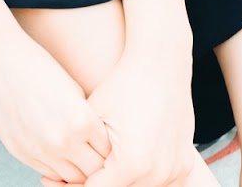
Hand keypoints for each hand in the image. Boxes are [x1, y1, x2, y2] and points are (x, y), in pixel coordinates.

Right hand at [0, 32, 109, 184]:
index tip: (105, 140)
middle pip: (93, 171)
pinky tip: (54, 149)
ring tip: (74, 150)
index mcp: (82, 121)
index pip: (109, 153)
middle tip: (92, 149)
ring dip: (75, 168)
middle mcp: (62, 140)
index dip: (109, 148)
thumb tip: (97, 147)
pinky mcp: (19, 151)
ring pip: (71, 178)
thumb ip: (87, 123)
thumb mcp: (73, 91)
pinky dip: (55, 166)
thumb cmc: (36, 66)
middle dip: (95, 162)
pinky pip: (48, 172)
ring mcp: (38, 149)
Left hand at [44, 48, 196, 186]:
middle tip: (69, 177)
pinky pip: (157, 182)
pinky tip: (118, 166)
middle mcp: (159, 172)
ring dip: (118, 183)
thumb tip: (63, 176)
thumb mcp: (92, 118)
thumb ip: (82, 153)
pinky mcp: (184, 165)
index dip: (75, 186)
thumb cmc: (122, 87)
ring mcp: (176, 170)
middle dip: (94, 185)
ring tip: (94, 169)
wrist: (160, 67)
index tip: (57, 180)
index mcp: (134, 163)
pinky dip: (138, 179)